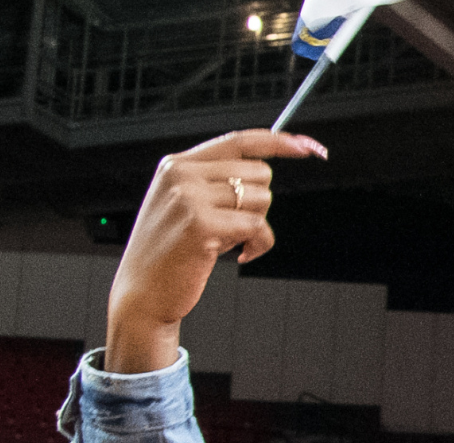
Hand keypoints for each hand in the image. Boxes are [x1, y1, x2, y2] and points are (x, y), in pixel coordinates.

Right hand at [108, 130, 325, 373]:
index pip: (239, 140)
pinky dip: (259, 245)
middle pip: (259, 172)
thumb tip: (265, 170)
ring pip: (262, 198)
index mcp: (177, 165)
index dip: (280, 142)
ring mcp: (189, 197)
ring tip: (229, 240)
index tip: (309, 147)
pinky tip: (239, 255)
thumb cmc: (172, 251)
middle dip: (258, 203)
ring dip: (257, 225)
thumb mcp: (186, 204)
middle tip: (234, 226)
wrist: (143, 291)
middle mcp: (181, 174)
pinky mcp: (200, 224)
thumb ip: (216, 183)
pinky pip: (258, 226)